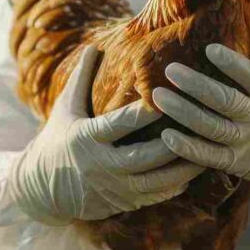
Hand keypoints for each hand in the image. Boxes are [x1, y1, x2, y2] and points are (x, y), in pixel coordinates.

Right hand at [7, 45, 205, 224]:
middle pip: (144, 156)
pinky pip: (154, 197)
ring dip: (183, 168)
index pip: (120, 124)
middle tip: (200, 125)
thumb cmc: (57, 140)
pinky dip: (175, 185)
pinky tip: (193, 172)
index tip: (169, 95)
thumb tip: (95, 46)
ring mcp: (113, 188)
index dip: (145, 112)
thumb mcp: (65, 108)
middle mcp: (101, 166)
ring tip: (207, 150)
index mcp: (86, 138)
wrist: (42, 189)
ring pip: (155, 181)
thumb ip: (82, 78)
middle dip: (174, 142)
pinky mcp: (122, 203)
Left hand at [155, 22, 249, 203]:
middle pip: (223, 100)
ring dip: (182, 112)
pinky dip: (187, 148)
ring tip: (157, 96)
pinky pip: (210, 158)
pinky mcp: (243, 165)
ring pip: (210, 127)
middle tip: (169, 69)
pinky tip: (166, 135)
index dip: (230, 62)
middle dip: (194, 84)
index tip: (208, 47)